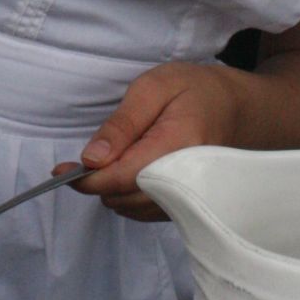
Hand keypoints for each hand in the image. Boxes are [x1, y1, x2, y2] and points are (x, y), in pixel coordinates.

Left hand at [55, 63, 244, 221]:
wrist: (238, 108)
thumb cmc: (195, 90)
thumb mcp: (154, 87)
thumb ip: (122, 123)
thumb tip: (91, 158)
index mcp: (179, 146)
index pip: (123, 178)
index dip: (88, 179)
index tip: (60, 171)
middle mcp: (187, 181)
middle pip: (124, 199)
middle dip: (97, 183)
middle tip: (83, 161)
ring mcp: (189, 198)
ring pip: (132, 209)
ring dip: (111, 191)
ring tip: (111, 161)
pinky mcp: (186, 205)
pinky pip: (145, 211)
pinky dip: (127, 197)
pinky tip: (128, 173)